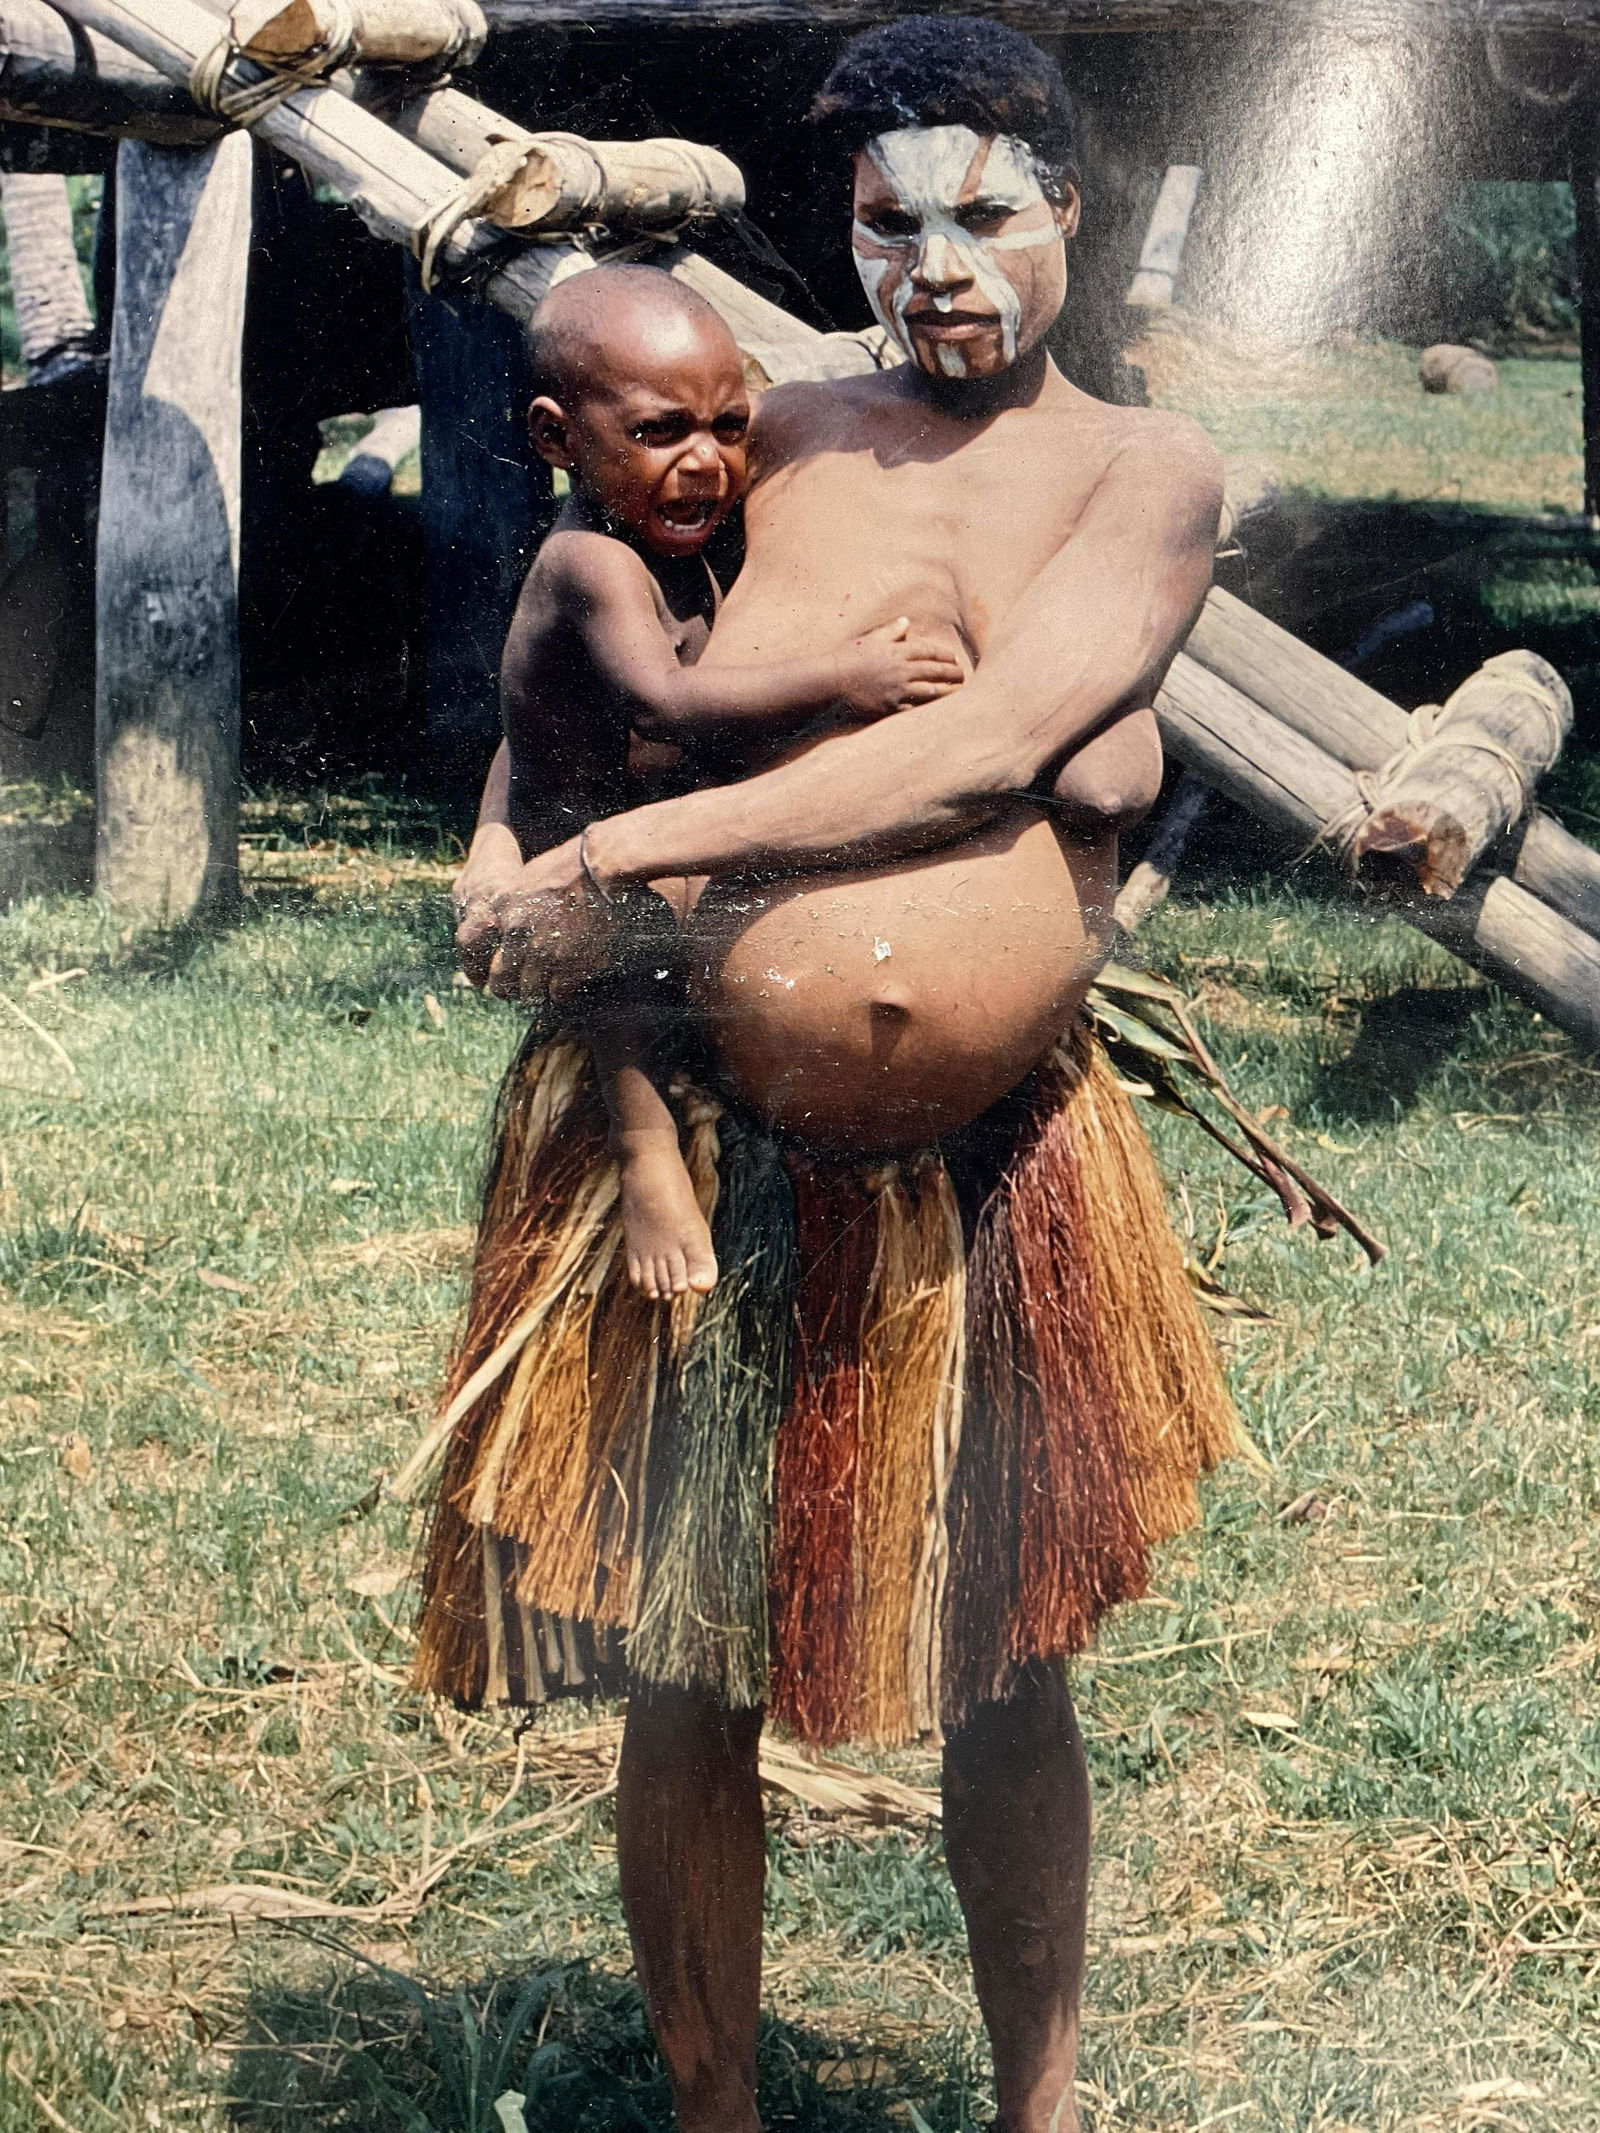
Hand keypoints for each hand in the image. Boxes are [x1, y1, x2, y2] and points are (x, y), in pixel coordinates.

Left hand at [467, 839, 621, 1006]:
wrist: (599, 869)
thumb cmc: (568, 866)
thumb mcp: (527, 879)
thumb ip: (514, 905)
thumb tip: (511, 923)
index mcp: (503, 910)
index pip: (481, 952)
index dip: (486, 970)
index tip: (493, 976)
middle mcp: (516, 933)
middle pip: (502, 980)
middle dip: (508, 990)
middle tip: (516, 992)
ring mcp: (542, 950)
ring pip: (530, 991)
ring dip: (536, 993)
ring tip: (541, 992)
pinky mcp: (568, 962)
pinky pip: (558, 992)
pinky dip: (561, 993)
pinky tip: (564, 989)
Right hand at [834, 615, 965, 719]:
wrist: (830, 681)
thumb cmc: (847, 658)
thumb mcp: (869, 640)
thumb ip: (890, 632)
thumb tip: (906, 622)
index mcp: (896, 651)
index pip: (928, 651)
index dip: (944, 654)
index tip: (954, 657)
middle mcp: (900, 670)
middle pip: (934, 670)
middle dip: (951, 672)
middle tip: (961, 675)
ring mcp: (897, 690)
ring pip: (929, 691)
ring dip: (946, 691)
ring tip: (956, 692)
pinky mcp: (890, 708)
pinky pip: (914, 710)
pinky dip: (927, 709)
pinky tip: (937, 710)